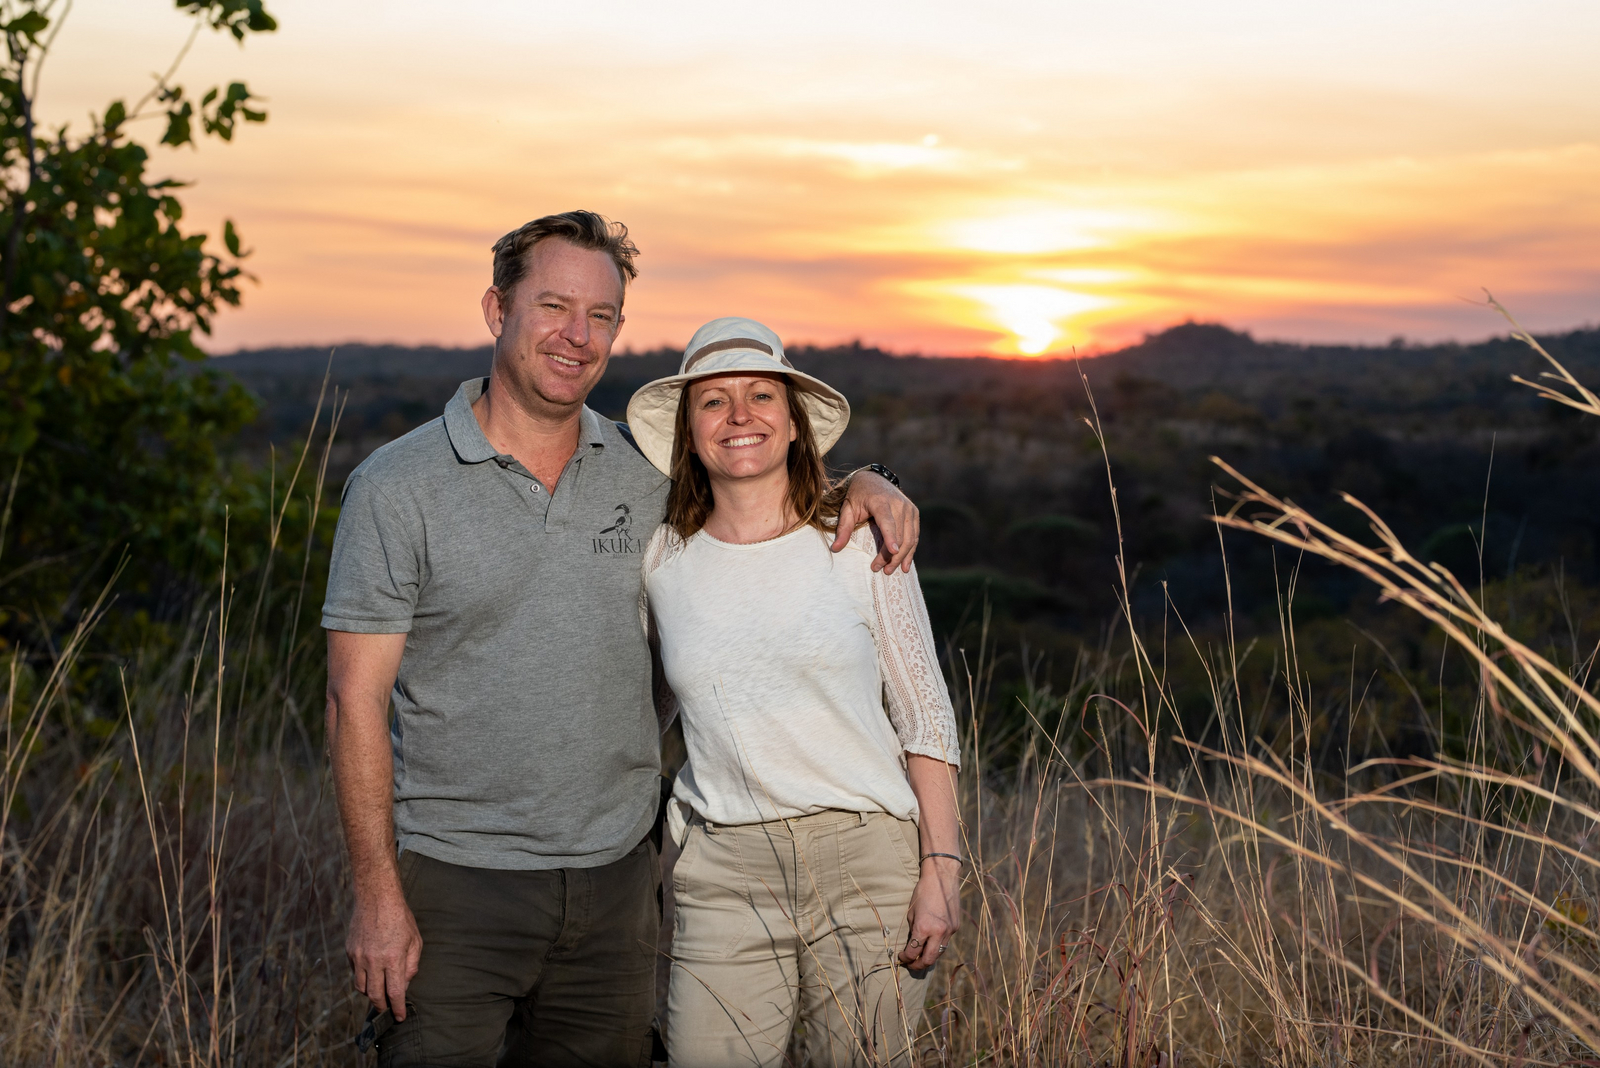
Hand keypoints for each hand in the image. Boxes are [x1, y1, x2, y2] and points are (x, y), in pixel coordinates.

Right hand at [347, 887, 422, 1019]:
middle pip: (375, 996)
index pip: (395, 993)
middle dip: (382, 1007)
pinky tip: (371, 974)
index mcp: (393, 959)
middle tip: (387, 1010)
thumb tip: (404, 984)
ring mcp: (359, 957)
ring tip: (379, 994)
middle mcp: (374, 961)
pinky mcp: (350, 952)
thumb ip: (411, 965)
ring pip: (361, 987)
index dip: (397, 1008)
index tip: (399, 1017)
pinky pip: (355, 973)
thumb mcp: (415, 941)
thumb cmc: (400, 918)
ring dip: (370, 994)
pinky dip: (363, 978)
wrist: (376, 898)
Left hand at [833, 471, 919, 573]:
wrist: (874, 479)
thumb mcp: (847, 509)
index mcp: (880, 501)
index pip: (887, 522)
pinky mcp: (914, 513)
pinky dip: (910, 551)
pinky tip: (905, 564)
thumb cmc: (858, 495)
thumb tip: (835, 549)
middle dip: (890, 556)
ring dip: (901, 557)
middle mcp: (898, 504)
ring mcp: (909, 508)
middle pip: (899, 535)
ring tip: (890, 570)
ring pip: (910, 538)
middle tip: (880, 569)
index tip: (893, 552)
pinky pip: (914, 535)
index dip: (891, 537)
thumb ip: (843, 529)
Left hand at [899, 857, 960, 970]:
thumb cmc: (922, 892)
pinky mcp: (955, 927)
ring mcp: (949, 931)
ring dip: (929, 957)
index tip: (901, 957)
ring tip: (921, 956)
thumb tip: (911, 945)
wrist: (942, 878)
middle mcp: (938, 933)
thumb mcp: (911, 912)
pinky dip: (937, 945)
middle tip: (911, 965)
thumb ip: (913, 930)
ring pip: (939, 953)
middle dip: (918, 965)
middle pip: (929, 960)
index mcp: (923, 928)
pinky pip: (945, 942)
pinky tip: (931, 942)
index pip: (913, 952)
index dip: (905, 958)